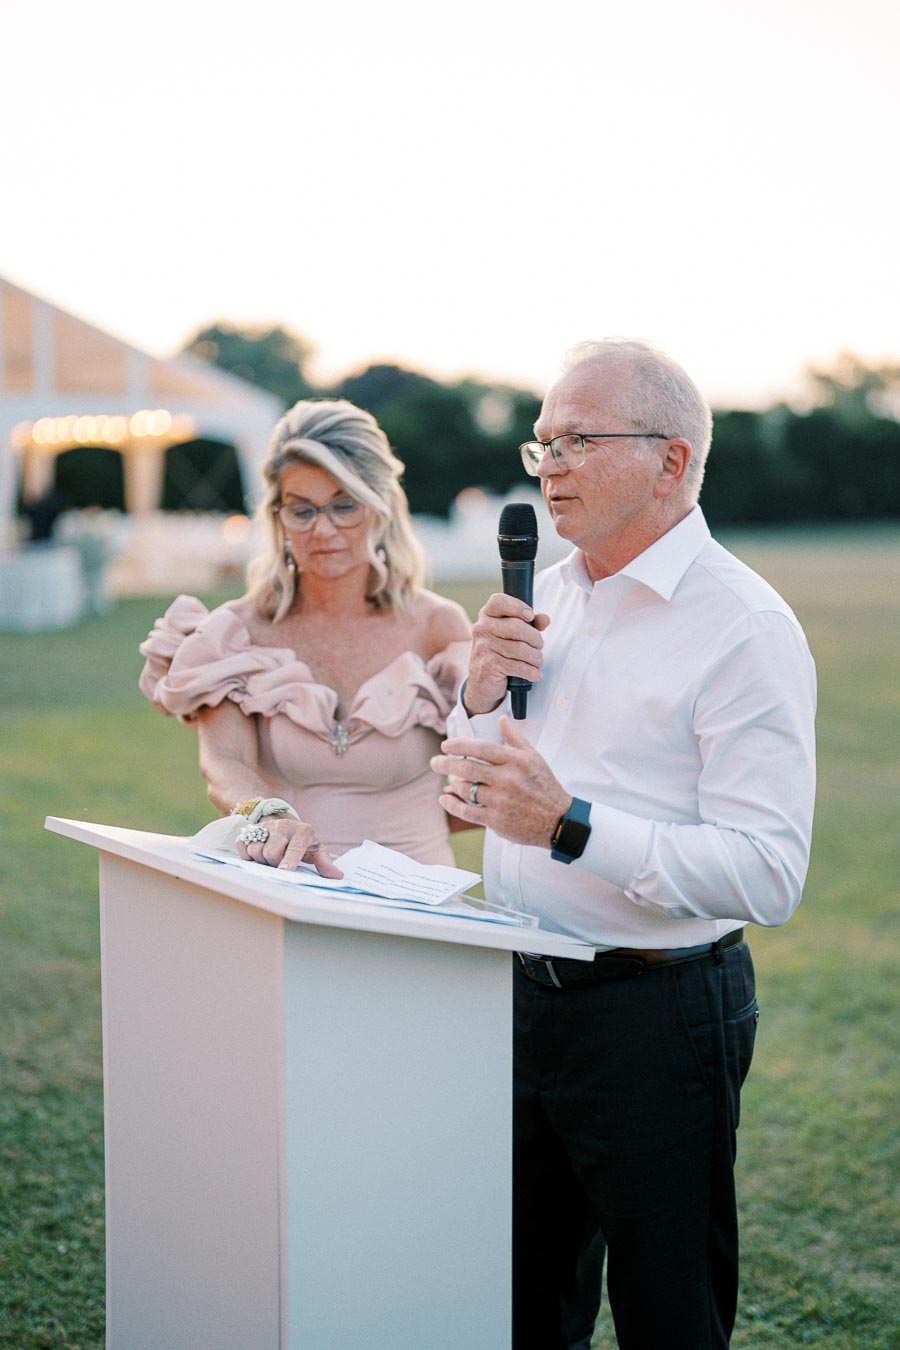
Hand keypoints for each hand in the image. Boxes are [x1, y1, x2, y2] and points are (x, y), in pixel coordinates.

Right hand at [236, 814, 342, 876]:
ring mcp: (266, 826)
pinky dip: (247, 854)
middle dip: (274, 863)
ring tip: (270, 857)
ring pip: (255, 850)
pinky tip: (258, 853)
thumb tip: (337, 876)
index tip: (285, 871)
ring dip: (260, 859)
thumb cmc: (302, 841)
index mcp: (302, 831)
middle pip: (271, 853)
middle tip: (280, 862)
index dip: (289, 861)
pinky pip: (242, 846)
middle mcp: (283, 826)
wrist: (285, 824)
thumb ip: (324, 862)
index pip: (294, 849)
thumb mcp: (316, 849)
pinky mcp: (250, 829)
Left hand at [431, 715, 571, 847]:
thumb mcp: (534, 757)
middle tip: (435, 761)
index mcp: (515, 761)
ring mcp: (500, 800)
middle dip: (446, 763)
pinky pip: (468, 811)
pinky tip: (445, 798)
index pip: (481, 748)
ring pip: (466, 789)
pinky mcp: (496, 820)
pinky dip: (452, 804)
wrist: (557, 820)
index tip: (446, 745)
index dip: (460, 745)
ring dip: (453, 783)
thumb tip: (502, 718)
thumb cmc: (545, 787)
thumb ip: (515, 738)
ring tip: (450, 780)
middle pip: (468, 767)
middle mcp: (506, 779)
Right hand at [463, 594, 550, 715]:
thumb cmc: (501, 654)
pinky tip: (535, 674)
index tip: (530, 617)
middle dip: (535, 639)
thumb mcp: (514, 636)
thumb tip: (545, 619)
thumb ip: (530, 624)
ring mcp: (483, 647)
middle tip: (539, 647)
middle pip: (516, 626)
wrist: (482, 683)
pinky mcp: (488, 665)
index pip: (498, 601)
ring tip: (537, 662)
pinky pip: (518, 666)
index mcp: (487, 616)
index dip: (517, 606)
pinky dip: (531, 672)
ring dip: (536, 658)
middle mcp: (482, 628)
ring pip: (520, 649)